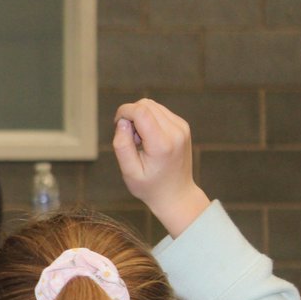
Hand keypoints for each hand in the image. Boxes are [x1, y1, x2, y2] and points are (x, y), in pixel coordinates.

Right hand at [112, 99, 210, 237]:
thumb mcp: (129, 172)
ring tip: (139, 141)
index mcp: (162, 144)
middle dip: (131, 116)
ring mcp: (182, 127)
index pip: (140, 111)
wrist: (176, 194)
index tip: (117, 126)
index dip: (123, 112)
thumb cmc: (150, 187)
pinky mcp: (182, 126)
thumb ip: (122, 145)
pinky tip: (148, 138)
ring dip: (140, 117)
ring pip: (152, 105)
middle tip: (130, 139)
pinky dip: (148, 119)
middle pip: (146, 105)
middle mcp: (176, 132)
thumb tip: (123, 122)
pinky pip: (159, 111)